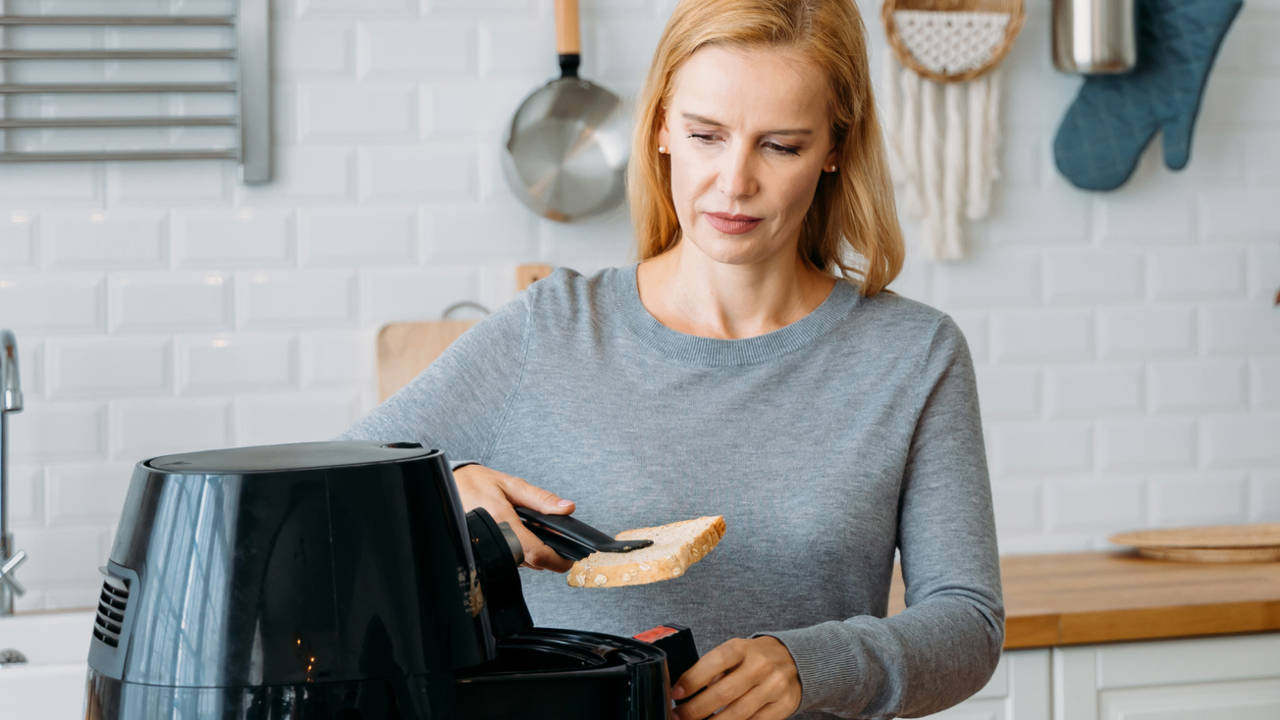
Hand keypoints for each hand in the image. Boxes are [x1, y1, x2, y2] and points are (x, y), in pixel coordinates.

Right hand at [452, 464, 576, 571]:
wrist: (448, 486)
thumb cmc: (477, 483)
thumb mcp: (512, 485)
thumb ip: (541, 499)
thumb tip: (567, 508)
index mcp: (502, 519)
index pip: (536, 552)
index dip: (557, 559)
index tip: (570, 558)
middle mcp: (493, 538)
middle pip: (531, 561)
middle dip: (548, 554)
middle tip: (555, 539)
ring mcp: (486, 549)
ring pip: (521, 563)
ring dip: (534, 552)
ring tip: (533, 531)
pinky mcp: (483, 553)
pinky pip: (509, 559)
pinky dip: (520, 551)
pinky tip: (518, 535)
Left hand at [671, 636, 800, 719]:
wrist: (795, 660)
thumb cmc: (755, 658)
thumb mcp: (736, 652)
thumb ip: (715, 669)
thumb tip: (685, 691)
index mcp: (743, 648)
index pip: (714, 662)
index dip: (692, 679)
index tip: (676, 693)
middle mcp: (761, 665)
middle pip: (723, 693)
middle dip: (696, 709)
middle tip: (679, 716)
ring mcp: (775, 686)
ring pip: (738, 713)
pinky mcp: (784, 705)